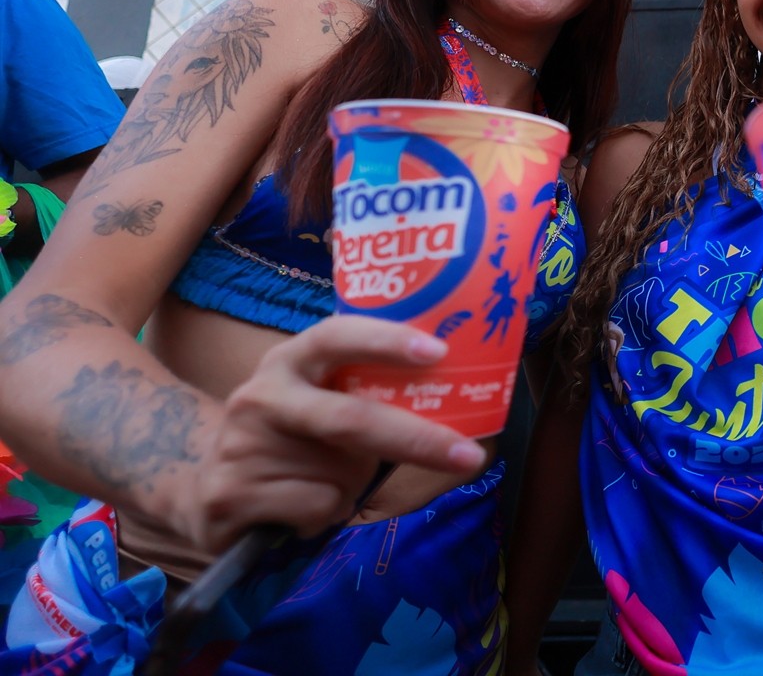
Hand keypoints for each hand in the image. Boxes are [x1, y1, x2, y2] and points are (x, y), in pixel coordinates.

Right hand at [185, 315, 487, 550]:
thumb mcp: (320, 404)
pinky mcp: (229, 495)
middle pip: (350, 419)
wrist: (203, 486)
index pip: (336, 336)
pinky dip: (323, 517)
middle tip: (469, 456)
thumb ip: (367, 396)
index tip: (438, 350)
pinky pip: (316, 510)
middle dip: (416, 440)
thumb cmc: (291, 441)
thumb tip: (456, 399)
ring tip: (319, 483)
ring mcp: (239, 446)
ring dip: (352, 488)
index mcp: (289, 361)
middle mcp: (261, 396)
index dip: (386, 340)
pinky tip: (294, 511)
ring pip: (341, 477)